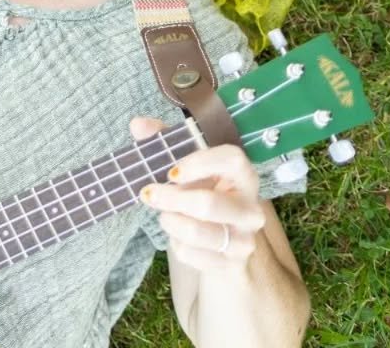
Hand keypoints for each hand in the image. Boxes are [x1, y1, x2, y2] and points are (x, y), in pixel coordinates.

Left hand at [130, 117, 266, 272]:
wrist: (221, 238)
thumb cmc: (202, 191)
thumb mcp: (187, 165)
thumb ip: (164, 142)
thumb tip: (138, 124)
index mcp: (243, 175)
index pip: (232, 159)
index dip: (198, 162)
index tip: (170, 171)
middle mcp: (250, 208)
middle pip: (209, 204)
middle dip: (170, 199)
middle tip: (149, 194)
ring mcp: (244, 238)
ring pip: (200, 233)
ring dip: (171, 222)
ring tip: (164, 215)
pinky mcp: (231, 264)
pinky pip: (193, 255)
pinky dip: (177, 245)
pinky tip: (178, 236)